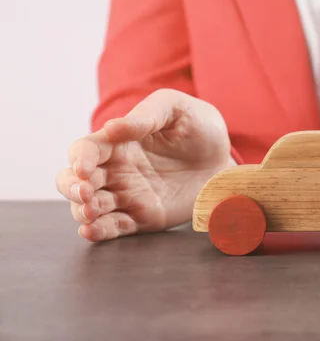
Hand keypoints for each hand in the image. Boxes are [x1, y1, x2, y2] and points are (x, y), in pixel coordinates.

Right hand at [56, 89, 234, 241]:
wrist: (225, 160)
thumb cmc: (200, 127)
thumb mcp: (176, 109)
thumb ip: (147, 115)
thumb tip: (112, 127)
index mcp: (119, 141)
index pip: (85, 150)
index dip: (79, 159)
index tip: (85, 168)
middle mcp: (116, 169)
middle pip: (75, 180)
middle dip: (72, 188)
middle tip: (86, 193)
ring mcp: (127, 195)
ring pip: (88, 207)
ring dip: (82, 211)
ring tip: (92, 213)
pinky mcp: (142, 217)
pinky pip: (114, 227)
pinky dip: (98, 231)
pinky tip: (92, 231)